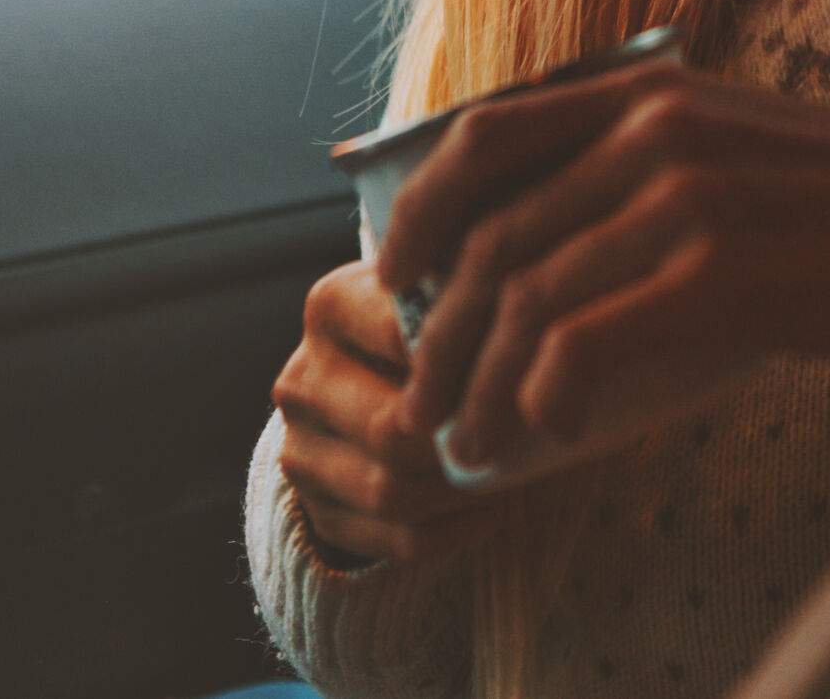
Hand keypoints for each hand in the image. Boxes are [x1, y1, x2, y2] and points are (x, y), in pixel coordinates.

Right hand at [271, 262, 498, 564]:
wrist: (375, 379)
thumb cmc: (432, 324)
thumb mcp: (442, 288)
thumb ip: (473, 293)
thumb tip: (528, 324)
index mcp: (331, 307)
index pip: (401, 337)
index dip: (470, 359)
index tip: (523, 370)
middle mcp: (301, 379)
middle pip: (390, 429)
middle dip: (463, 440)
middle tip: (524, 438)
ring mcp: (300, 451)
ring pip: (391, 493)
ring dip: (463, 490)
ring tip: (512, 471)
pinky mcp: (318, 512)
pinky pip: (399, 541)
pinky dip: (457, 529)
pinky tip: (490, 504)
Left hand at [373, 64, 829, 474]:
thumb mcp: (739, 148)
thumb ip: (646, 176)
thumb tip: (547, 263)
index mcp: (649, 90)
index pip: (482, 137)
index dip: (419, 212)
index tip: (396, 280)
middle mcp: (652, 129)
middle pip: (494, 239)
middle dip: (442, 334)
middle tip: (427, 404)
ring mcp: (687, 196)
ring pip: (529, 302)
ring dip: (483, 387)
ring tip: (472, 447)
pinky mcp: (726, 270)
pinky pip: (588, 342)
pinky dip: (547, 395)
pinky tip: (548, 433)